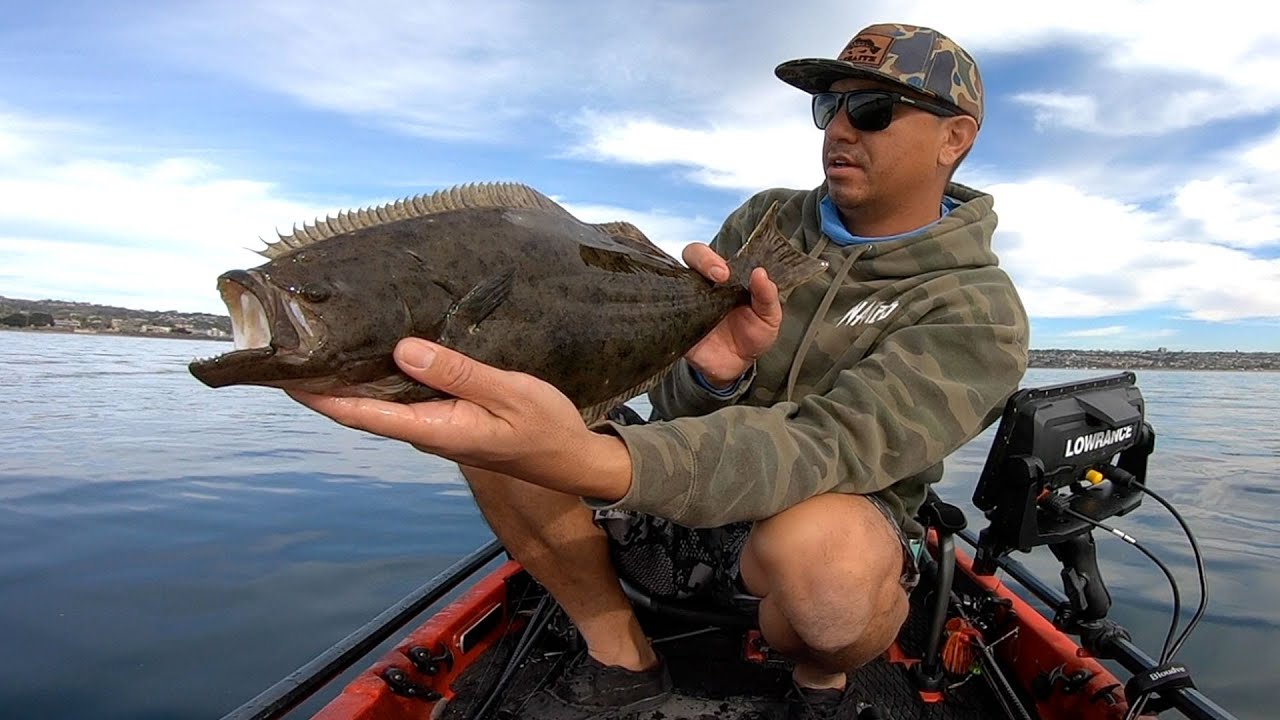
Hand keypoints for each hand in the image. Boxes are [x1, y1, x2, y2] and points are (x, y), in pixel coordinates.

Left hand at [287, 339, 632, 500]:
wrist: (571, 459)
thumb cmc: (544, 428)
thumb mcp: (508, 394)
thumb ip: (457, 374)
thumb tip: (403, 352)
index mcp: (435, 428)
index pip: (362, 413)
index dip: (319, 395)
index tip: (283, 374)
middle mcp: (426, 431)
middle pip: (360, 408)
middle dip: (324, 382)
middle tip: (289, 347)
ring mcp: (434, 426)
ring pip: (379, 402)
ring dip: (349, 378)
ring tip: (321, 343)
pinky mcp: (446, 418)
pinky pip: (402, 398)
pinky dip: (381, 377)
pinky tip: (377, 353)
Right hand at [681, 242, 782, 385]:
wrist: (738, 365)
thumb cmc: (752, 334)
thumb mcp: (769, 316)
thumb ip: (767, 295)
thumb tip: (760, 273)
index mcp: (725, 278)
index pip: (711, 255)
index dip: (712, 258)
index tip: (725, 273)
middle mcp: (703, 285)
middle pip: (690, 257)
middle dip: (701, 260)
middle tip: (718, 277)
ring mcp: (687, 303)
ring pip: (673, 280)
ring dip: (683, 283)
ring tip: (701, 300)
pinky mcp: (676, 325)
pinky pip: (665, 315)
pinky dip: (667, 313)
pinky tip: (681, 320)